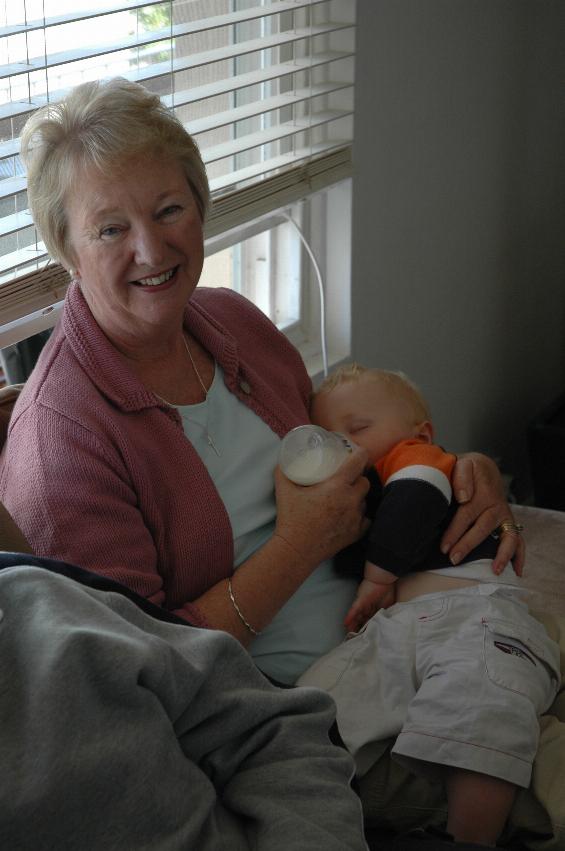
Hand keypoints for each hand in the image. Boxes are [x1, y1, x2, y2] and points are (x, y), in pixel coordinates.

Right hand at [274, 447, 370, 569]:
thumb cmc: (291, 519)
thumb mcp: (284, 490)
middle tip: (346, 478)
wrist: (296, 550)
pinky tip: (350, 514)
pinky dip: (360, 515)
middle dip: (358, 477)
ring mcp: (355, 518)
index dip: (360, 454)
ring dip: (358, 497)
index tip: (357, 453)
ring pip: (365, 500)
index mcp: (337, 486)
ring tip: (345, 497)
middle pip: (365, 481)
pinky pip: (366, 519)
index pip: (359, 462)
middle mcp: (351, 500)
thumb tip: (283, 458)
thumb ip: (283, 471)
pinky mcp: (356, 533)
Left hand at [344, 578, 395, 632]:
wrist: (382, 578)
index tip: (366, 636)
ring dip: (353, 626)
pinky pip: (353, 611)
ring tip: (349, 635)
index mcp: (374, 609)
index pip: (370, 621)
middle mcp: (367, 608)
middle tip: (355, 639)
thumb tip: (388, 623)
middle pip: (362, 621)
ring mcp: (363, 605)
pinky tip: (346, 624)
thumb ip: (387, 614)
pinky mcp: (360, 602)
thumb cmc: (387, 589)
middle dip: (359, 629)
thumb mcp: (389, 605)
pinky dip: (350, 617)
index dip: (368, 628)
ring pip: (356, 617)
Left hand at [441, 453, 524, 575]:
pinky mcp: (508, 522)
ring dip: (502, 555)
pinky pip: (517, 540)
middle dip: (468, 545)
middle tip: (454, 559)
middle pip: (482, 529)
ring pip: (507, 537)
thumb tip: (464, 497)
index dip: (454, 532)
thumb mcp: (462, 465)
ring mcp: (504, 515)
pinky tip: (516, 571)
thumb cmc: (468, 470)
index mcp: (482, 492)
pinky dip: (519, 556)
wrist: (483, 468)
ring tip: (494, 571)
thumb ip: (462, 477)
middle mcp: (496, 506)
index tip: (444, 547)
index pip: (466, 514)